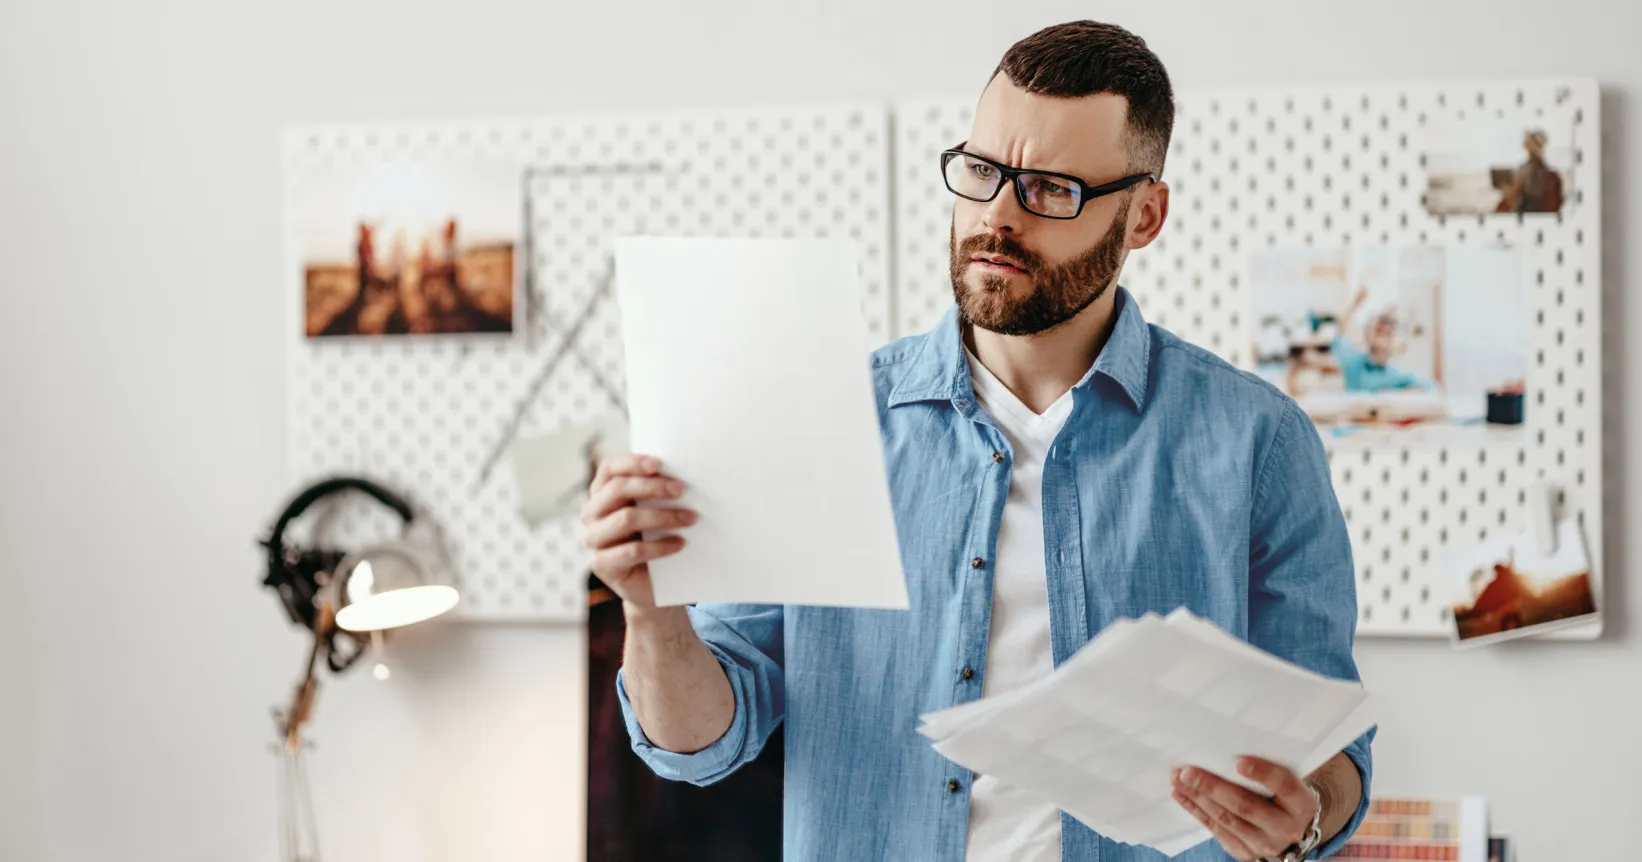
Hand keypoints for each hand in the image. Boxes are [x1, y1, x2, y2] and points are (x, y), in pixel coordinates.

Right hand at [580, 453, 696, 608]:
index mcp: (601, 492)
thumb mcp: (654, 510)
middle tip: (683, 490)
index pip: (610, 468)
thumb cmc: (654, 537)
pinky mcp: (602, 565)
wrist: (649, 584)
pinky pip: (632, 550)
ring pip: (626, 518)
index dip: (632, 462)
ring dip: (663, 516)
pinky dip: (660, 546)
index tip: (659, 463)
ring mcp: (593, 539)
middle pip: (618, 490)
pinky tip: (680, 543)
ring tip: (691, 518)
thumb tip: (684, 476)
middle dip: (653, 487)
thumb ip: (658, 491)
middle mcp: (592, 513)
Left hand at [1171, 758, 1318, 860]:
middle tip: (1188, 771)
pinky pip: (1216, 830)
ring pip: (1226, 819)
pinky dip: (1196, 810)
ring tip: (1178, 778)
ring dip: (1198, 798)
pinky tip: (1181, 794)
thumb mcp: (1286, 781)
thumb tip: (1225, 744)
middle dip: (1214, 788)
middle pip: (1247, 806)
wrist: (1291, 828)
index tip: (1239, 761)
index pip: (1284, 786)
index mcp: (1302, 804)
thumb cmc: (1283, 794)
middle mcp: (1286, 828)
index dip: (1263, 773)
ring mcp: (1265, 844)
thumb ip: (1267, 768)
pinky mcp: (1245, 852)